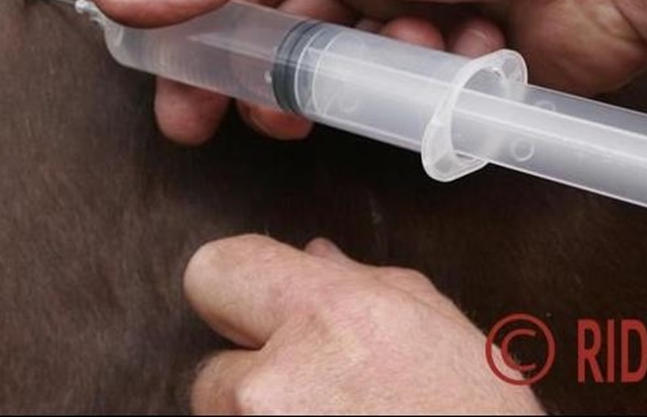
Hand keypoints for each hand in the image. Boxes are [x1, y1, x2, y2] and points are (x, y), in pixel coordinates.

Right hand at [87, 0, 646, 144]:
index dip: (197, 36)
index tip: (178, 101)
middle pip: (286, 29)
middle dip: (283, 75)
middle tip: (272, 118)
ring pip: (352, 68)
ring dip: (373, 71)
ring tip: (411, 48)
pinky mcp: (462, 47)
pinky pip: (415, 90)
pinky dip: (433, 79)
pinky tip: (466, 48)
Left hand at [185, 234, 543, 414]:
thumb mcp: (437, 330)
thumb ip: (364, 284)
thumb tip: (316, 256)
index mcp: (330, 317)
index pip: (217, 268)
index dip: (236, 287)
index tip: (254, 308)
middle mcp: (280, 383)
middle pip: (210, 368)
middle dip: (248, 376)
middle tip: (307, 390)